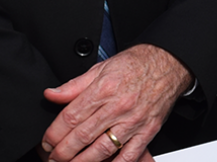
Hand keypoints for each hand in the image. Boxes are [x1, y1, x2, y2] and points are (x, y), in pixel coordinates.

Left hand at [41, 43, 191, 161]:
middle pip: (81, 137)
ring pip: (101, 150)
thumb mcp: (102, 67)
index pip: (69, 118)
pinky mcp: (148, 131)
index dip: (52, 135)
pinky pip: (129, 155)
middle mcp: (118, 107)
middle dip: (61, 153)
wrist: (171, 63)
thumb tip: (51, 95)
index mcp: (104, 89)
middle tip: (53, 157)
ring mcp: (134, 121)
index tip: (46, 142)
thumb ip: (74, 85)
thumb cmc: (137, 64)